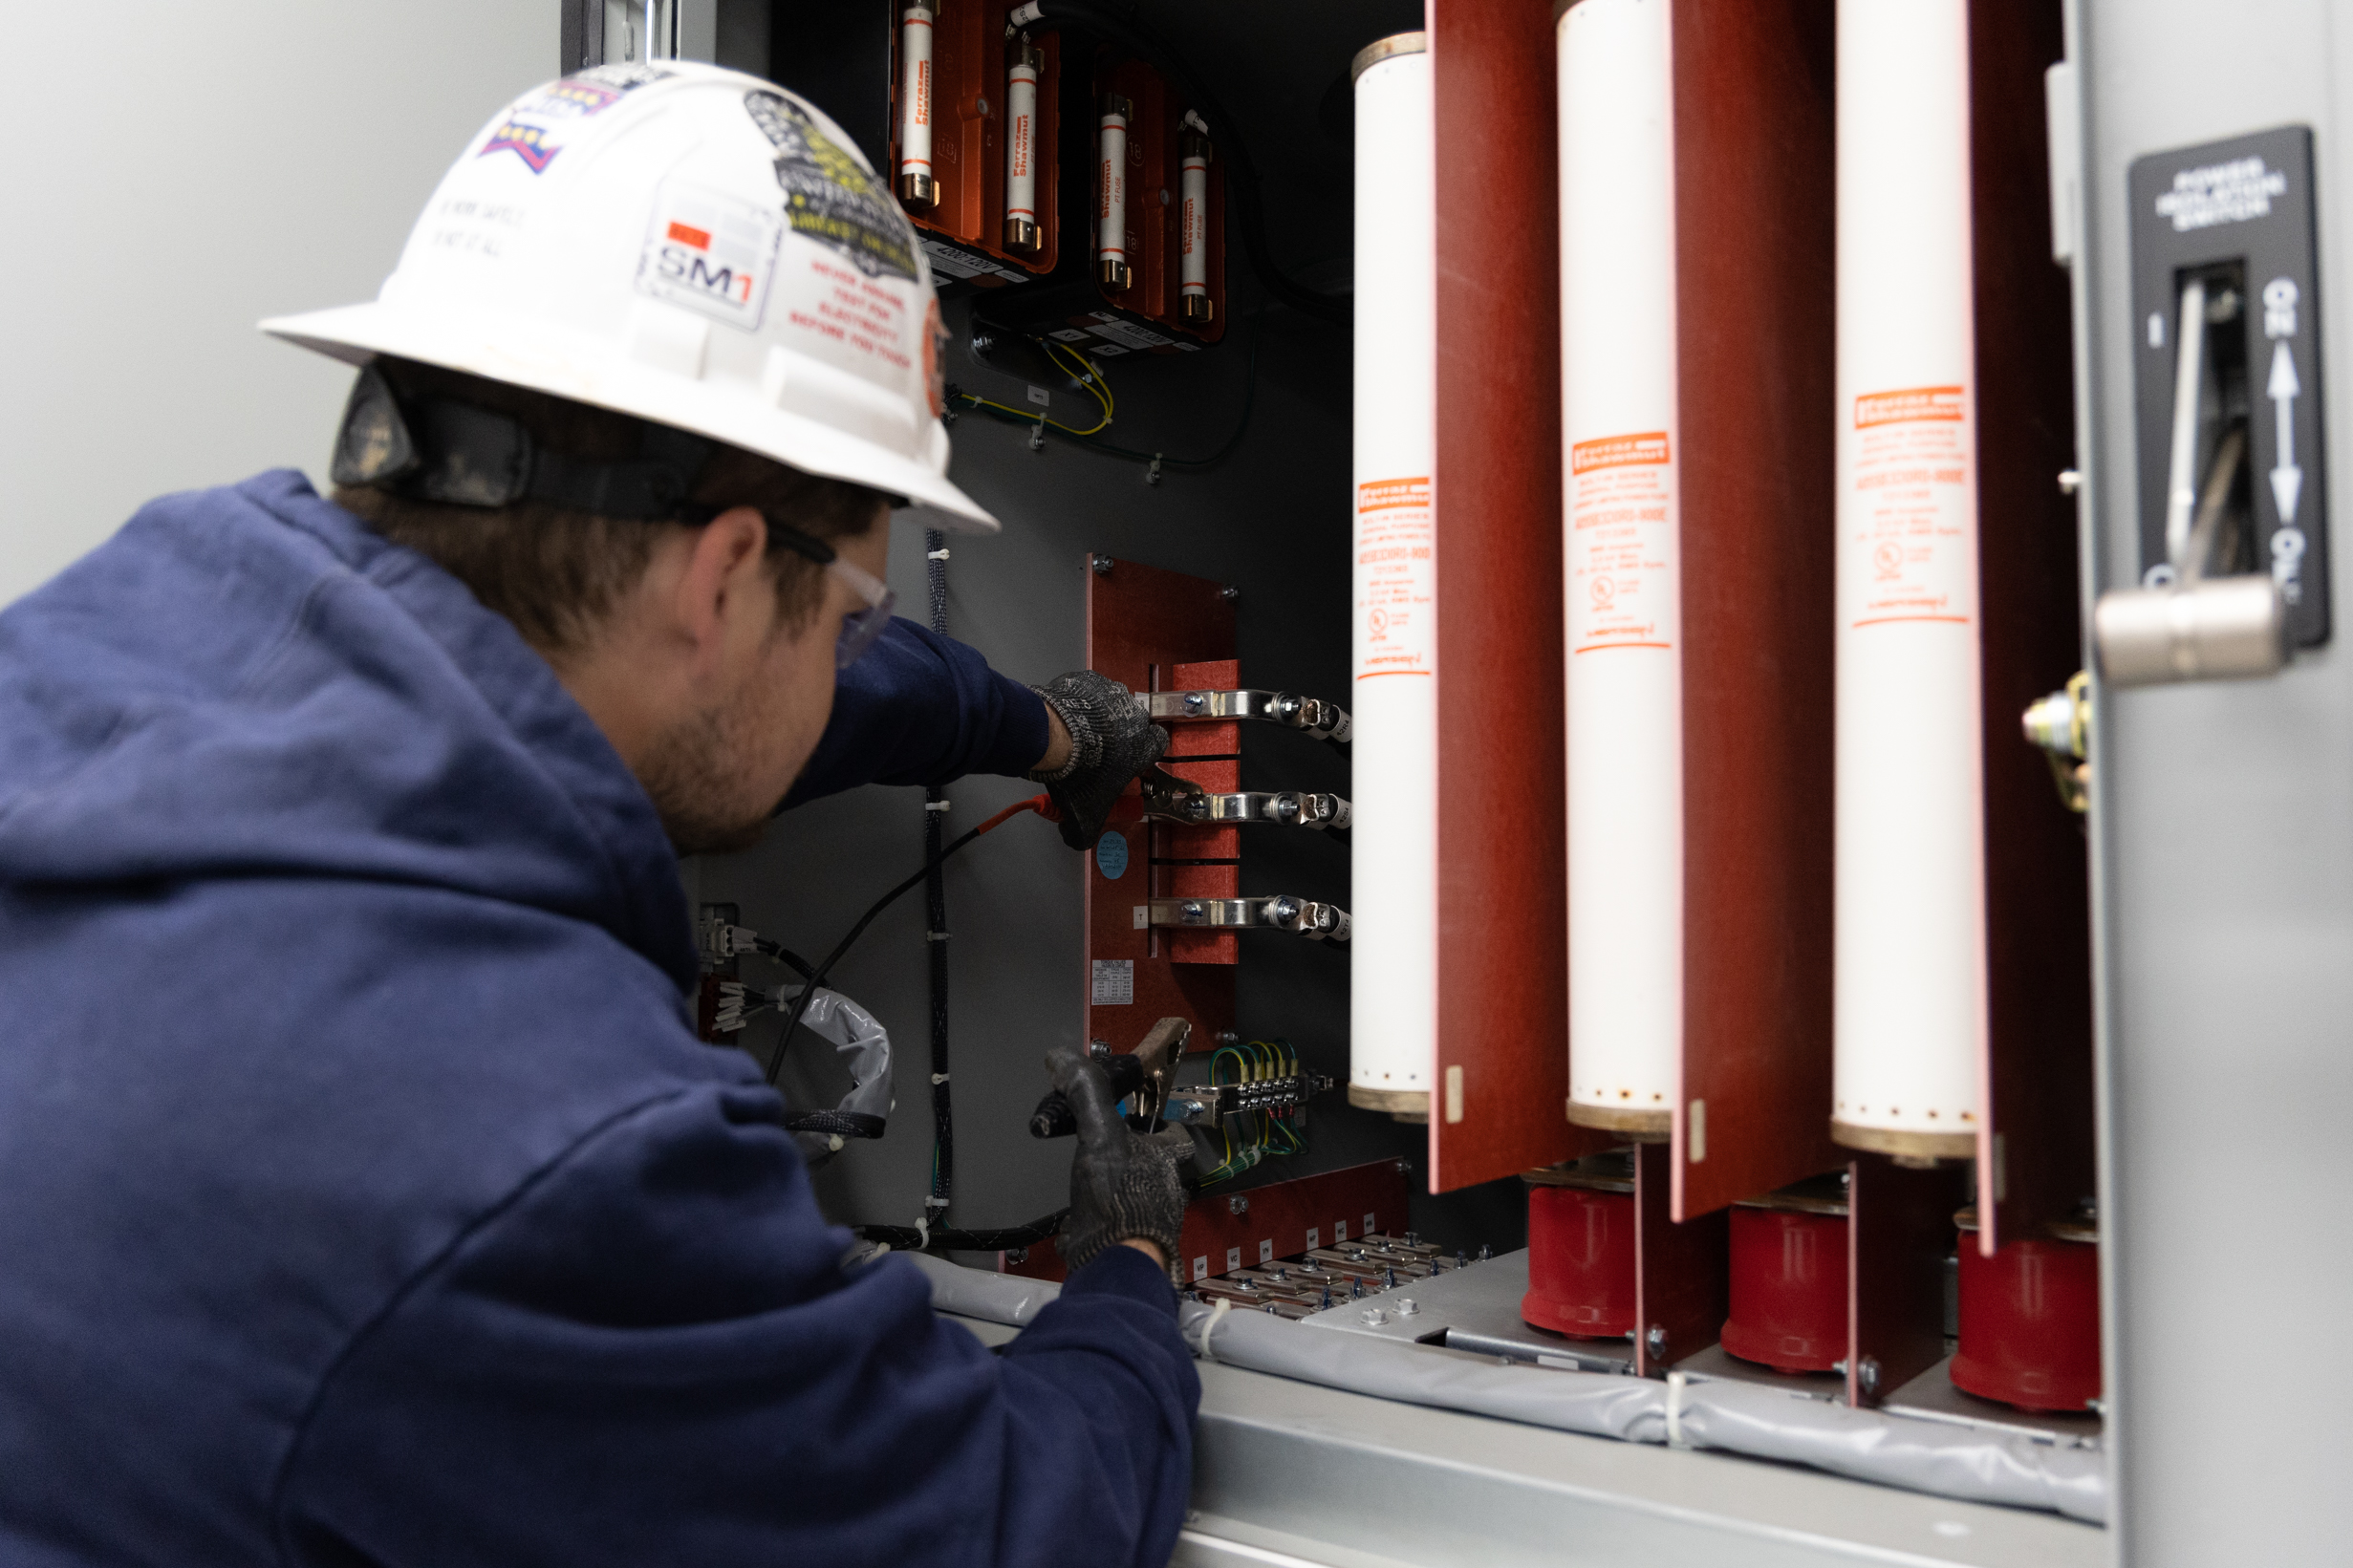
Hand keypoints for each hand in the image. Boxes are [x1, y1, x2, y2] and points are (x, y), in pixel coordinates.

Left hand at [1028, 671, 1168, 850]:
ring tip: (1079, 732)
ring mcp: (1112, 695)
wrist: (1052, 737)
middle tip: (1098, 750)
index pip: (1158, 745)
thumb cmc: (1077, 770)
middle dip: (1118, 736)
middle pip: (1133, 725)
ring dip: (1099, 716)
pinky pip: (1088, 690)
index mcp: (1143, 747)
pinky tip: (1066, 716)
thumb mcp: (1086, 814)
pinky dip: (1080, 700)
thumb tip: (1077, 839)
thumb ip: (1085, 831)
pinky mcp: (1089, 681)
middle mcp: (1133, 718)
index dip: (1143, 753)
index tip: (1130, 761)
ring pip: (1111, 705)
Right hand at [1046, 1044, 1185, 1272]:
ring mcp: (1147, 1219)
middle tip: (1100, 1147)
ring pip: (1134, 1195)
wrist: (1113, 1261)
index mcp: (1167, 1159)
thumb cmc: (1121, 1198)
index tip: (1135, 1112)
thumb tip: (1063, 1058)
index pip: (1172, 1132)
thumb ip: (1085, 1093)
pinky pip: (1114, 1225)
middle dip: (1127, 1156)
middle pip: (1151, 1165)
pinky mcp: (1126, 1242)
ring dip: (1112, 1188)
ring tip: (1086, 1181)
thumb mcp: (1100, 1132)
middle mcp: (1163, 1189)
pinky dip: (1096, 1219)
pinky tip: (1077, 1217)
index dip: (1156, 1121)